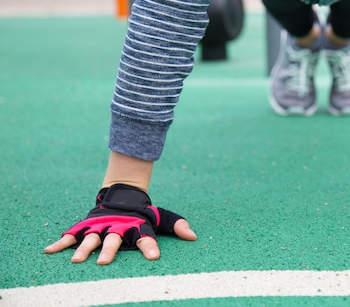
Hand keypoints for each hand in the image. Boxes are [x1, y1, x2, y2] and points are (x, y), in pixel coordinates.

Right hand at [44, 184, 196, 264]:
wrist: (123, 194)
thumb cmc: (143, 212)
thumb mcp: (161, 216)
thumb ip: (176, 225)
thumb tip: (194, 236)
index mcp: (137, 225)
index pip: (146, 236)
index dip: (150, 246)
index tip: (154, 257)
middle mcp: (117, 226)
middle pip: (113, 239)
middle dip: (109, 250)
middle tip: (104, 262)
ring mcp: (100, 226)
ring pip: (91, 238)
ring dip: (84, 249)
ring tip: (76, 260)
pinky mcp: (86, 226)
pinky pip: (72, 235)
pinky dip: (60, 242)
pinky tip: (49, 251)